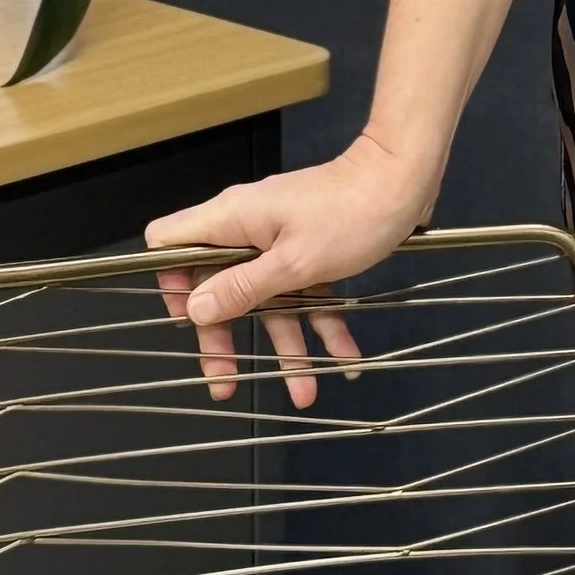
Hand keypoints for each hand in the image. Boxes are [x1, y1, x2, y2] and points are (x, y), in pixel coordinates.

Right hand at [147, 130, 436, 407]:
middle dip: (223, 337)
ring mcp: (280, 239)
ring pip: (268, 299)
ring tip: (303, 394)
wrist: (404, 180)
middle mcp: (249, 229)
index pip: (169, 243)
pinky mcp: (311, 250)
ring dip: (285, 345)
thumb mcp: (294, 262)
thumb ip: (242, 287)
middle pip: (218, 287)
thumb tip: (195, 310)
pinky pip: (305, 293)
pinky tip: (344, 359)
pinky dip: (322, 324)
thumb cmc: (350, 213)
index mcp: (232, 220)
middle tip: (225, 384)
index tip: (187, 320)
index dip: (170, 282)